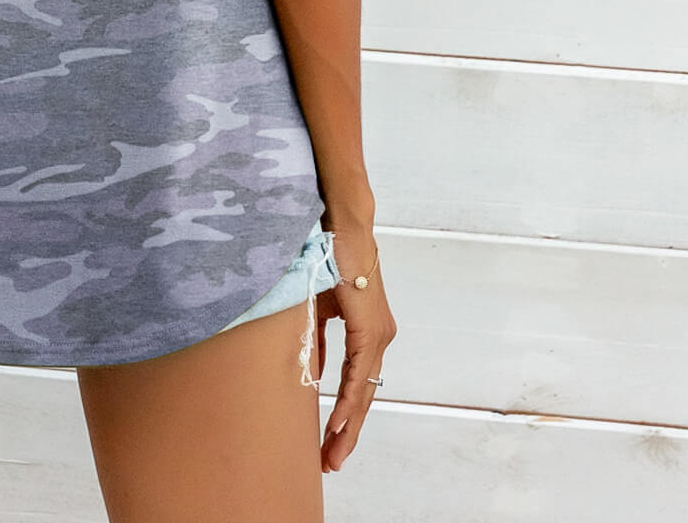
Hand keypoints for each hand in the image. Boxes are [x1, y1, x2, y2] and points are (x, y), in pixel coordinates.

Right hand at [313, 231, 395, 472]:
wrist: (340, 223)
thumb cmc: (327, 256)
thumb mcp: (317, 306)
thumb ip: (315, 339)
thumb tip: (308, 372)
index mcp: (368, 333)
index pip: (356, 386)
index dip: (344, 418)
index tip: (329, 444)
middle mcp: (379, 337)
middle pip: (363, 397)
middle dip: (345, 434)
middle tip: (329, 464)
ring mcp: (378, 333)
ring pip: (362, 391)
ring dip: (346, 426)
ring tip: (332, 455)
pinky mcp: (369, 326)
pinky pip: (357, 373)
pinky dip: (347, 400)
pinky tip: (337, 422)